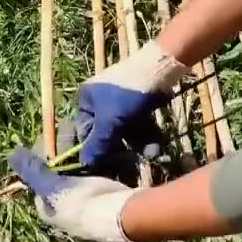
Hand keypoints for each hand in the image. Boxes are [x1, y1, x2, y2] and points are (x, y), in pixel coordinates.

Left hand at [9, 147, 138, 241]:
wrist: (121, 216)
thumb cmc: (81, 203)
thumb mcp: (52, 187)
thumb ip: (32, 170)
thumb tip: (11, 153)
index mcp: (46, 205)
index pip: (40, 171)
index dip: (45, 151)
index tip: (55, 135)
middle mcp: (63, 203)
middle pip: (60, 168)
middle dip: (67, 149)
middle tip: (75, 132)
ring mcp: (86, 198)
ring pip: (80, 166)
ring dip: (84, 150)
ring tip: (89, 135)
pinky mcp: (106, 192)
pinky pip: (99, 169)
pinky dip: (100, 157)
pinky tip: (103, 145)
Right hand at [45, 39, 187, 171]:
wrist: (160, 69)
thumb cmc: (128, 93)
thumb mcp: (111, 121)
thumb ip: (98, 144)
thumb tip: (85, 165)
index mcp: (86, 102)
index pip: (81, 133)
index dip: (88, 152)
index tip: (96, 171)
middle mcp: (100, 104)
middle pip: (105, 136)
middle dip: (118, 152)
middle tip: (126, 169)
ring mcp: (121, 106)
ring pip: (124, 134)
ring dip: (136, 147)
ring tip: (150, 155)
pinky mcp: (138, 107)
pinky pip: (138, 128)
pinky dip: (145, 138)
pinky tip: (155, 148)